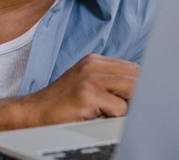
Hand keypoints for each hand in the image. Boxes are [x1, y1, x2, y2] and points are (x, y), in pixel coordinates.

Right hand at [21, 54, 138, 125]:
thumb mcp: (86, 84)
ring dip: (127, 105)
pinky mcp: (87, 93)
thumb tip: (141, 90)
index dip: (142, 84)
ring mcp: (90, 77)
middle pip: (136, 75)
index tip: (146, 96)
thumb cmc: (61, 105)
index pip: (133, 67)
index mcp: (95, 61)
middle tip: (131, 109)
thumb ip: (109, 82)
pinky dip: (114, 117)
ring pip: (132, 89)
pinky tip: (97, 117)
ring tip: (109, 113)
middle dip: (139, 94)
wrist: (32, 114)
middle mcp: (93, 65)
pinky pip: (119, 108)